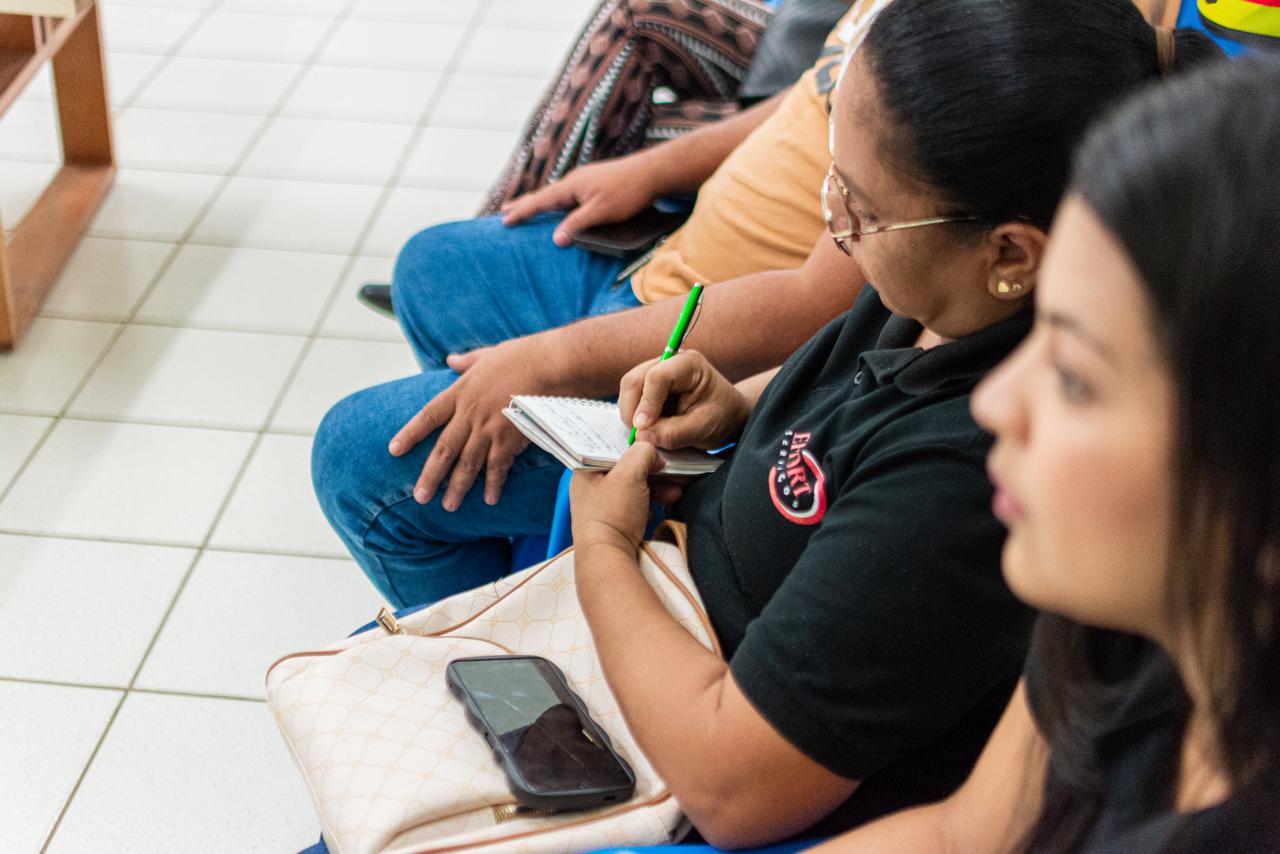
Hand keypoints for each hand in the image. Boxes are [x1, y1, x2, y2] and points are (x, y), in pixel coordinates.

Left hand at [388, 339, 539, 509]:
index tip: (393, 450)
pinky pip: (498, 468)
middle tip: (420, 497)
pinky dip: (493, 485)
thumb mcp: (488, 354)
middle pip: (444, 450)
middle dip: (430, 475)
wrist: (550, 366)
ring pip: (467, 465)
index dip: (410, 434)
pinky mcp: (510, 440)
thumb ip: (467, 361)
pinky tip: (490, 499)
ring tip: (449, 506)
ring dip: (457, 487)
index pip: (428, 416)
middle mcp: (470, 414)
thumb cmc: (523, 356)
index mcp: (461, 393)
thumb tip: (451, 360)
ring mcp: (489, 429)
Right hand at [499, 152, 662, 246]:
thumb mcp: (600, 212)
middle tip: (504, 211)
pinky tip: (560, 205)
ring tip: (527, 209)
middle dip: (524, 204)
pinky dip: (556, 201)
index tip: (504, 220)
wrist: (651, 172)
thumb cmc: (627, 191)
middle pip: (544, 195)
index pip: (540, 201)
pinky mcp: (595, 183)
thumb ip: (577, 225)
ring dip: (540, 202)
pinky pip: (568, 194)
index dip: (522, 211)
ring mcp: (585, 180)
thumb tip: (555, 239)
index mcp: (571, 186)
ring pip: (556, 194)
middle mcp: (574, 180)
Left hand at [570, 442, 664, 553]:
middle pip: (626, 468)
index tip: (655, 448)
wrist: (609, 557)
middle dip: (653, 470)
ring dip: (657, 487)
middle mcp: (590, 486)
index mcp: (585, 469)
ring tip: (675, 492)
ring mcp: (601, 506)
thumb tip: (653, 453)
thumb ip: (643, 453)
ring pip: (633, 487)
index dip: (636, 446)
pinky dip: (650, 503)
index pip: (612, 447)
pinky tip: (661, 507)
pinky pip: (635, 505)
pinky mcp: (614, 522)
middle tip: (672, 470)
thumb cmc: (613, 513)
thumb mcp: (630, 473)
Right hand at [618, 351, 750, 450]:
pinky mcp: (648, 385)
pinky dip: (634, 416)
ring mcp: (656, 371)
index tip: (642, 429)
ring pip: (628, 390)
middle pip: (634, 380)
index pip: (657, 377)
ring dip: (631, 414)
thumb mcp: (704, 429)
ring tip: (649, 433)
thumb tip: (641, 436)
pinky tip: (649, 428)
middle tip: (640, 436)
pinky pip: (630, 399)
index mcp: (689, 364)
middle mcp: (668, 361)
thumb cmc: (722, 417)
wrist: (727, 416)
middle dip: (632, 410)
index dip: (646, 403)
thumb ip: (673, 433)